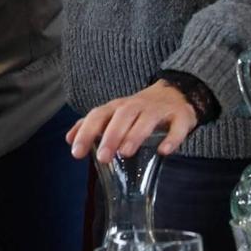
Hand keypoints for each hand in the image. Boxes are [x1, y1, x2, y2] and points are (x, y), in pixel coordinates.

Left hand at [67, 80, 196, 161]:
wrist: (176, 92)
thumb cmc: (138, 110)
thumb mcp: (114, 114)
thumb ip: (92, 126)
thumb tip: (69, 139)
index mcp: (118, 107)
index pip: (98, 116)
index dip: (86, 132)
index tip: (76, 153)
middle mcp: (136, 106)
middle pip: (122, 116)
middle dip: (111, 136)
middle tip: (103, 158)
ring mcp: (159, 110)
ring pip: (146, 119)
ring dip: (135, 135)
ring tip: (126, 153)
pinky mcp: (181, 116)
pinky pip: (177, 126)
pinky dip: (172, 138)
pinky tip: (164, 151)